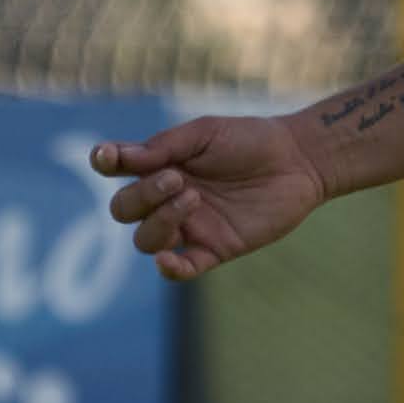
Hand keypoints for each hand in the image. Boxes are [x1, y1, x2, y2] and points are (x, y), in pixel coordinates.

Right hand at [91, 116, 334, 282]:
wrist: (298, 160)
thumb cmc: (251, 140)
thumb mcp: (206, 132)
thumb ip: (165, 145)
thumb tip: (121, 158)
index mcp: (161, 165)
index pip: (118, 170)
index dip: (105, 164)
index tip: (108, 158)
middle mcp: (167, 198)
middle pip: (124, 209)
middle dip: (141, 195)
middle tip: (178, 179)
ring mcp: (189, 226)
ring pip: (146, 240)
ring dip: (160, 220)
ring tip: (194, 198)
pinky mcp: (213, 250)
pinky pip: (180, 270)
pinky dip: (169, 269)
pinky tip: (168, 260)